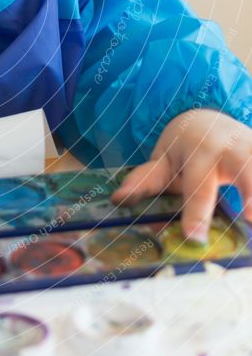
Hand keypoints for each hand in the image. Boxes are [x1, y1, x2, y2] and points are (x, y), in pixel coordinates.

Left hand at [111, 109, 251, 241]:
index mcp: (202, 151)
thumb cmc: (185, 148)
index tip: (195, 236)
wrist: (210, 118)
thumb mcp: (163, 160)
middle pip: (247, 169)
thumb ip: (145, 179)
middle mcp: (234, 149)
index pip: (198, 184)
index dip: (196, 211)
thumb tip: (118, 197)